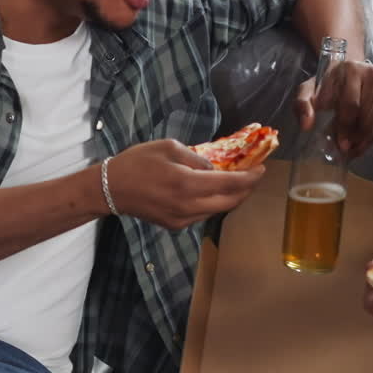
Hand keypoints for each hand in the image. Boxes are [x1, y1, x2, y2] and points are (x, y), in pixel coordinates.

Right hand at [104, 139, 263, 228]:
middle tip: (254, 176)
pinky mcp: (176, 225)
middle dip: (247, 189)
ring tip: (237, 181)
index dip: (250, 178)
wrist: (111, 189)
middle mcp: (188, 206)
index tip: (262, 169)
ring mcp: (183, 219)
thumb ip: (198, 158)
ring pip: (218, 210)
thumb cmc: (138, 162)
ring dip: (231, 197)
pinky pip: (203, 214)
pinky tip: (214, 191)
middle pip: (230, 202)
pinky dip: (214, 202)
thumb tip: (215, 169)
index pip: (230, 183)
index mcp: (187, 184)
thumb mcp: (169, 147)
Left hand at [295, 60, 372, 157]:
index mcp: (351, 71)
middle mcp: (371, 77)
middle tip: (344, 151)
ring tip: (350, 151)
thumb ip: (302, 105)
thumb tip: (306, 125)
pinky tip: (358, 147)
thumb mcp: (307, 90)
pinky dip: (370, 139)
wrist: (343, 74)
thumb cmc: (324, 84)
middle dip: (355, 136)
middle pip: (365, 114)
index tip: (340, 144)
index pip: (351, 104)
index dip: (346, 126)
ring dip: (363, 140)